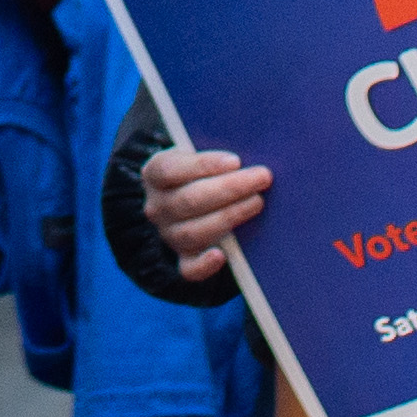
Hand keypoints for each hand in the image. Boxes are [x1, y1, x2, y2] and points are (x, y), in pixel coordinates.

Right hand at [139, 144, 267, 286]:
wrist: (184, 199)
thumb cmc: (199, 172)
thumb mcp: (195, 154)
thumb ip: (213, 155)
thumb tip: (252, 147)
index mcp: (154, 174)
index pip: (172, 169)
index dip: (203, 165)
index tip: (235, 160)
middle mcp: (157, 206)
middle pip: (190, 199)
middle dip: (230, 188)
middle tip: (262, 177)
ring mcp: (169, 234)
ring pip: (194, 231)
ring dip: (229, 216)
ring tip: (257, 202)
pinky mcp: (183, 259)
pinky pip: (189, 269)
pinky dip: (204, 265)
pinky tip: (221, 255)